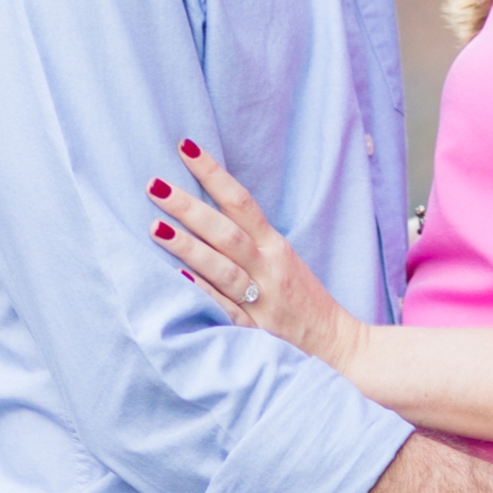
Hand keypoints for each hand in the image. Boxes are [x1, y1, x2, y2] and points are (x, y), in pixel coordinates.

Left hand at [148, 139, 363, 371]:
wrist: (337, 345)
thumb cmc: (302, 299)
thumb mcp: (282, 260)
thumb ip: (249, 238)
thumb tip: (203, 210)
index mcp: (275, 247)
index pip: (241, 201)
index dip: (213, 173)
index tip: (185, 148)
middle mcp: (269, 269)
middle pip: (226, 232)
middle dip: (189, 208)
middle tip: (155, 185)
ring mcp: (262, 301)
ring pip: (222, 268)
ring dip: (188, 247)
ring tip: (155, 228)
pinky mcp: (256, 331)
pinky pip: (226, 309)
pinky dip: (203, 293)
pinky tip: (177, 278)